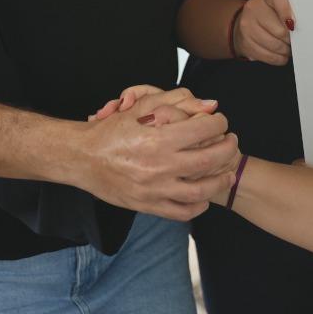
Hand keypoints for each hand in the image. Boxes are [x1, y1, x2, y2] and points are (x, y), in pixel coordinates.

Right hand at [78, 87, 236, 220]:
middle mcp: (159, 165)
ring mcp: (154, 189)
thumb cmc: (111, 131)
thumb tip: (210, 104)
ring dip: (220, 180)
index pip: (204, 129)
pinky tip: (202, 194)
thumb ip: (176, 101)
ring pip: (201, 190)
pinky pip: (182, 212)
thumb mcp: (140, 108)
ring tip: (226, 171)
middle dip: (227, 148)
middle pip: (210, 160)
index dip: (218, 122)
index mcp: (158, 138)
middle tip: (230, 141)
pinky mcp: (148, 205)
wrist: (82, 158)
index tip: (220, 121)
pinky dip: (198, 205)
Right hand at [233, 0, 293, 64]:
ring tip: (288, 47)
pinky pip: (268, 56)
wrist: (246, 21)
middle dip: (291, 38)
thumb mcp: (279, 4)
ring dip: (286, 50)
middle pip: (279, 30)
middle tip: (295, 39)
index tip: (294, 24)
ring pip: (274, 45)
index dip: (287, 11)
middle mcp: (253, 8)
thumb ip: (291, 9)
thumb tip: (304, 26)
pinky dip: (278, 58)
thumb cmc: (270, 12)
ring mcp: (247, 27)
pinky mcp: (245, 43)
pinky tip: (281, 54)